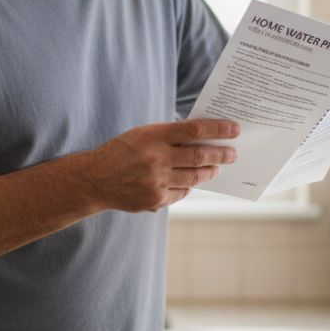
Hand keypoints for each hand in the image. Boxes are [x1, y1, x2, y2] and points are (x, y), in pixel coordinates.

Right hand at [83, 119, 239, 211]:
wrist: (94, 180)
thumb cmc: (122, 151)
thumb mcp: (142, 134)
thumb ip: (169, 135)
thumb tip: (203, 138)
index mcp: (153, 136)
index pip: (194, 130)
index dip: (218, 130)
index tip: (235, 130)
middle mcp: (156, 159)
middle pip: (200, 156)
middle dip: (221, 155)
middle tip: (233, 154)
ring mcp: (157, 182)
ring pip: (194, 178)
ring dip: (209, 172)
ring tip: (217, 168)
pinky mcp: (155, 200)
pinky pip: (181, 193)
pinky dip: (189, 186)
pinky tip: (192, 182)